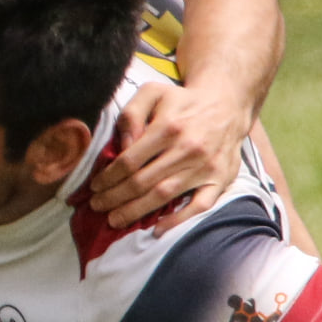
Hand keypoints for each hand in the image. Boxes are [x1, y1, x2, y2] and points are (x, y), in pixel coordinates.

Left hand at [88, 78, 247, 231]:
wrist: (226, 104)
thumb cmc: (183, 102)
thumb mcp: (153, 93)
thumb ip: (132, 114)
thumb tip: (123, 145)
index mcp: (168, 127)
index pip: (130, 160)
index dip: (109, 177)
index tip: (95, 186)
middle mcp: (187, 149)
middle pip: (143, 181)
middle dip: (115, 197)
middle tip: (98, 206)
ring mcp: (205, 167)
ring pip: (164, 195)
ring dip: (136, 211)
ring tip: (115, 220)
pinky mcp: (220, 180)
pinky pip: (200, 206)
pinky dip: (179, 220)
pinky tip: (158, 229)